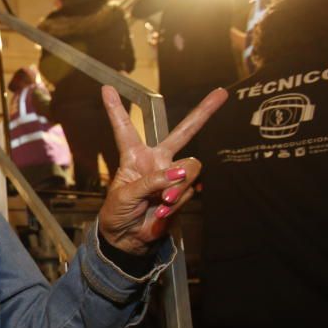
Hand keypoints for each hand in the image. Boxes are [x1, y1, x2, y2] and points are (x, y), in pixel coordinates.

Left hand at [97, 85, 227, 255]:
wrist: (127, 239)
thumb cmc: (117, 214)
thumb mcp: (125, 195)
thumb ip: (150, 181)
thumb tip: (178, 172)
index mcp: (133, 156)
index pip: (125, 128)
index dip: (116, 110)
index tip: (107, 89)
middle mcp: (156, 161)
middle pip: (183, 133)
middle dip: (203, 113)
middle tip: (220, 94)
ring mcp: (172, 175)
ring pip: (191, 167)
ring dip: (179, 185)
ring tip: (162, 201)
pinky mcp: (182, 192)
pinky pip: (189, 189)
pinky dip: (178, 200)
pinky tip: (164, 209)